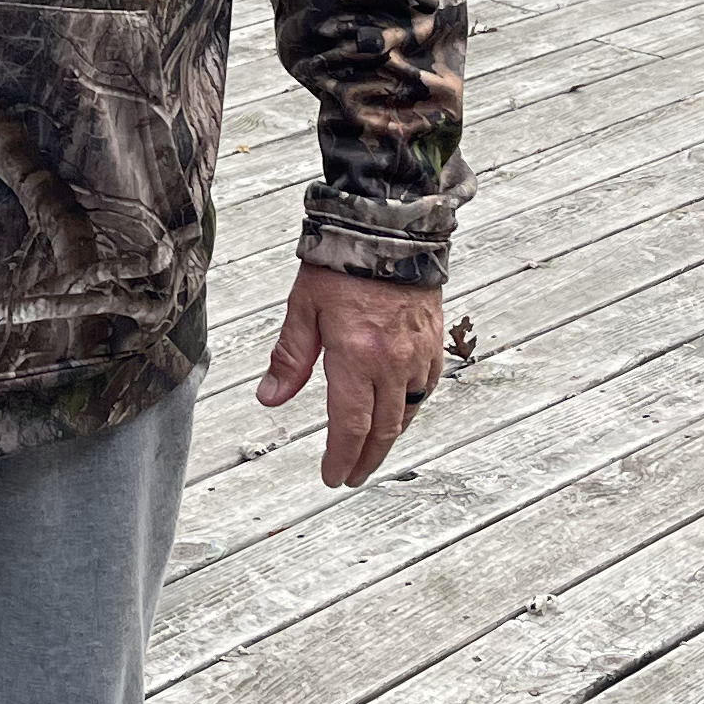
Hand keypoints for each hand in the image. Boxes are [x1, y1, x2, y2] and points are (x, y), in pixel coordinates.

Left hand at [255, 264, 444, 490]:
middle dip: (366, 459)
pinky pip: (427, 387)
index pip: (350, 424)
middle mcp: (392, 361)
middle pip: (383, 429)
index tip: (332, 477)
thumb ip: (289, 358)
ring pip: (408, 412)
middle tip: (351, 476)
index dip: (342, 456)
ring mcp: (418, 353)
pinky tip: (399, 413)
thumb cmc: (340, 263)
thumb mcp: (302, 308)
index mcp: (355, 356)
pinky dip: (411, 409)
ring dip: (389, 439)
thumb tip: (270, 399)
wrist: (388, 227)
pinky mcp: (434, 341)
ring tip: (371, 453)